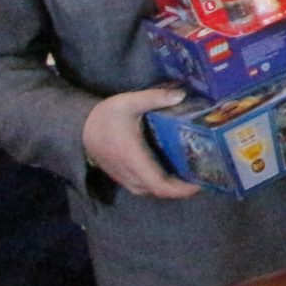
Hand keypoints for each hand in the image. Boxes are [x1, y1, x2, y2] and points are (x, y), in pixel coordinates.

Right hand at [83, 86, 202, 199]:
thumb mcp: (128, 102)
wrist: (80, 128)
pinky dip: (162, 182)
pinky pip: (146, 186)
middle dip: (183, 187)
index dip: (182, 189)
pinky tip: (174, 169)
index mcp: (133, 159)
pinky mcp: (123, 176)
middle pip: (161, 191)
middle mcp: (130, 174)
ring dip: (172, 186)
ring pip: (153, 190)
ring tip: (193, 171)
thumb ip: (154, 98)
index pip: (160, 185)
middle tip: (205, 172)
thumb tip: (182, 94)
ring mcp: (125, 178)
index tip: (201, 182)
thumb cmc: (105, 116)